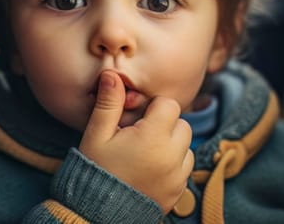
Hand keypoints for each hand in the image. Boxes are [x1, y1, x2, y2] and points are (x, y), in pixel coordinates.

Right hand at [79, 70, 193, 213]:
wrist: (97, 212)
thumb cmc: (96, 168)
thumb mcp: (97, 134)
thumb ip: (109, 103)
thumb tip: (113, 74)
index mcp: (153, 138)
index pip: (170, 105)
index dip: (153, 107)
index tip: (137, 118)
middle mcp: (172, 156)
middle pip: (182, 123)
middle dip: (164, 124)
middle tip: (140, 135)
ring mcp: (178, 176)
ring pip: (187, 145)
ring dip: (171, 144)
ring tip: (146, 153)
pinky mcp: (179, 191)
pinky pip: (185, 167)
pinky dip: (173, 163)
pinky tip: (151, 167)